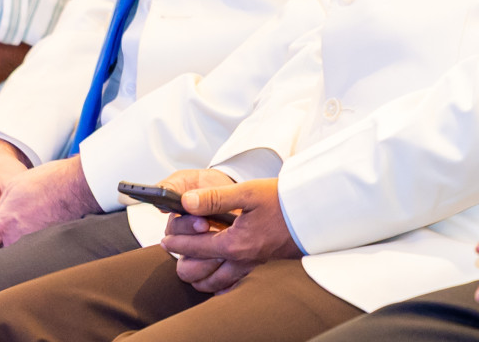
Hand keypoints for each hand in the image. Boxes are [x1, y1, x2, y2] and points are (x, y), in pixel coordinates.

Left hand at [0, 154, 100, 254]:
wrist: (77, 185)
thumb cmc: (47, 181)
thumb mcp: (13, 187)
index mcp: (4, 222)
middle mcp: (16, 237)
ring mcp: (33, 243)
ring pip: (14, 255)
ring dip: (12, 253)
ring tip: (19, 242)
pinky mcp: (47, 245)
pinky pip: (32, 252)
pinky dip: (30, 249)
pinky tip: (36, 238)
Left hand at [161, 176, 301, 293]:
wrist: (312, 212)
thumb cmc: (283, 201)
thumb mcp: (247, 192)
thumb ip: (214, 198)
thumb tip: (187, 202)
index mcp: (235, 243)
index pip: (195, 247)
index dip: (176, 243)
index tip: (166, 240)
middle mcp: (241, 260)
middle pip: (201, 273)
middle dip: (184, 264)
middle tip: (176, 252)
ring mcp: (252, 266)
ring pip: (216, 284)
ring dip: (200, 276)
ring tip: (192, 264)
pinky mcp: (261, 266)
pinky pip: (234, 285)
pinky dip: (221, 285)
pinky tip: (218, 276)